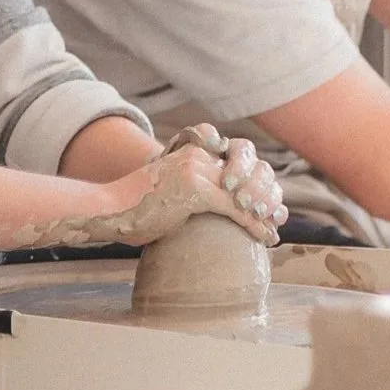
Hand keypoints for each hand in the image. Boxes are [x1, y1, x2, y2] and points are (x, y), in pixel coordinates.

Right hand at [4, 130, 287, 253]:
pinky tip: (265, 238)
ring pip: (245, 192)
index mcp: (192, 150)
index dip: (257, 181)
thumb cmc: (135, 207)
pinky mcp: (195, 190)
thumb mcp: (171, 189)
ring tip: (274, 230)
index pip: (237, 161)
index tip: (269, 203)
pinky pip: (235, 208)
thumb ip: (193, 188)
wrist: (110, 210)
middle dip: (267, 196)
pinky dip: (254, 225)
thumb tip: (215, 205)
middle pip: (247, 173)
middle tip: (279, 217)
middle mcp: (197, 155)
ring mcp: (196, 170)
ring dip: (265, 213)